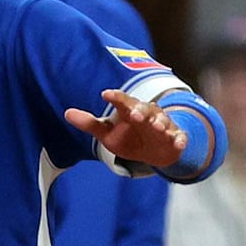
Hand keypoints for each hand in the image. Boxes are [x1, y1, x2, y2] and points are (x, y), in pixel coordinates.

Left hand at [63, 89, 190, 170]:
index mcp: (129, 111)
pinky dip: (180, 140)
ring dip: (161, 123)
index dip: (115, 97)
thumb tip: (66, 113)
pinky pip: (179, 137)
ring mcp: (163, 126)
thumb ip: (89, 123)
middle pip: (144, 109)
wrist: (155, 151)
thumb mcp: (106, 133)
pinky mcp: (175, 138)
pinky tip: (178, 143)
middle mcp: (147, 115)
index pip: (122, 101)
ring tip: (156, 126)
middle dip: (140, 110)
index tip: (105, 94)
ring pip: (163, 121)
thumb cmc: (128, 137)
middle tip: (134, 114)